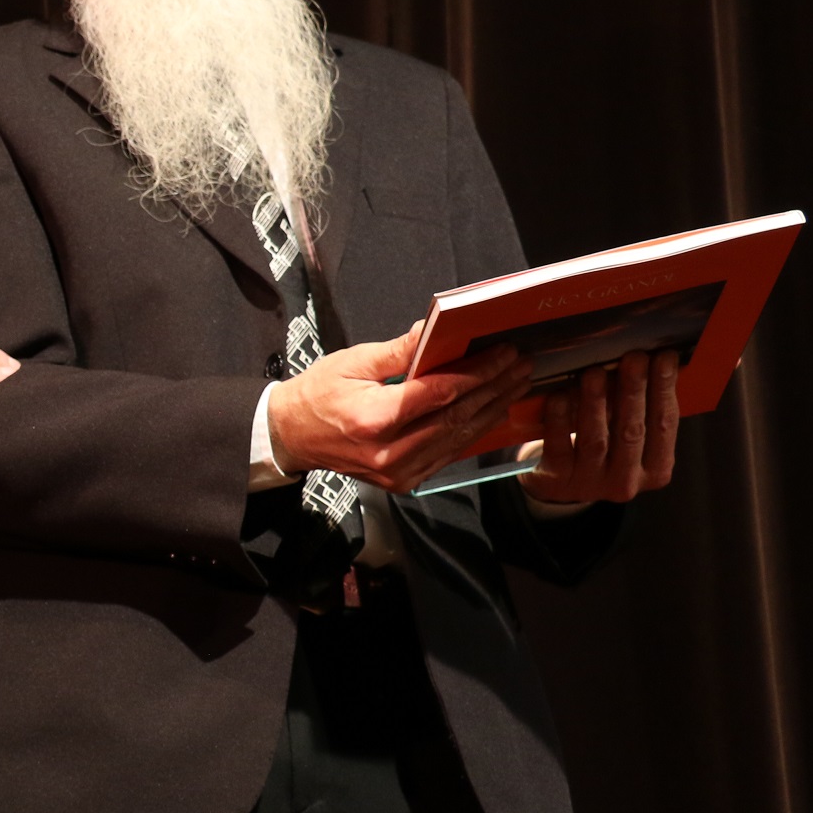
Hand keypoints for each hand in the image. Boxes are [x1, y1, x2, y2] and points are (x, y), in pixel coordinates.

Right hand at [268, 321, 530, 493]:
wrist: (292, 436)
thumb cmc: (318, 394)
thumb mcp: (352, 362)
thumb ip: (398, 351)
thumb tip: (434, 331)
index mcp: (374, 418)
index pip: (439, 393)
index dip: (477, 372)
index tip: (504, 353)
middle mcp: (389, 451)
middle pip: (456, 417)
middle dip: (494, 388)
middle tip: (521, 365)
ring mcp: (398, 471)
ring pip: (458, 439)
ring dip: (491, 410)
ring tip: (516, 385)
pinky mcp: (403, 480)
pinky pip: (447, 454)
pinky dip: (472, 432)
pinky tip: (491, 412)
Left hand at [518, 349, 679, 504]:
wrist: (559, 486)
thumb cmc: (602, 451)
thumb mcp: (627, 435)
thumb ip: (641, 409)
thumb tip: (655, 358)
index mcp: (655, 469)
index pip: (664, 425)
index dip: (665, 390)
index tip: (665, 357)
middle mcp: (626, 481)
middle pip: (632, 431)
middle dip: (634, 391)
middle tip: (634, 357)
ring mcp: (591, 483)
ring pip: (596, 440)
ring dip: (595, 403)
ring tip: (594, 372)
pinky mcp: (558, 480)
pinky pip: (559, 447)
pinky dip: (558, 419)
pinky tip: (558, 395)